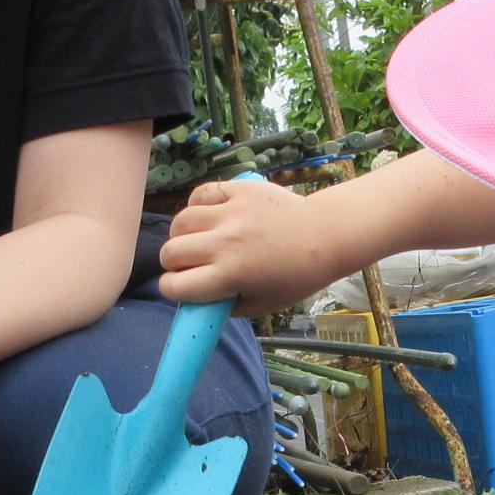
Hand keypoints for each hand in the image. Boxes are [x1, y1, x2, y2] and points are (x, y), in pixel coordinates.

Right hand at [157, 178, 329, 315]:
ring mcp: (232, 212)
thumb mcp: (259, 305)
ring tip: (198, 238)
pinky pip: (201, 194)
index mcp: (230, 275)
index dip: (172, 289)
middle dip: (173, 263)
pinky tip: (210, 215)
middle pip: (170, 252)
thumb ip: (222, 304)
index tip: (182, 286)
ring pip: (181, 221)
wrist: (323, 236)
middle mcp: (226, 243)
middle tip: (189, 264)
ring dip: (182, 234)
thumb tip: (192, 297)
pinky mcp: (239, 190)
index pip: (175, 285)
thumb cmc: (294, 277)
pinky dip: (198, 206)